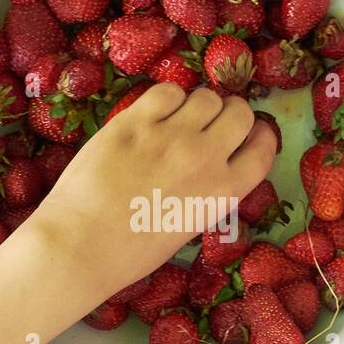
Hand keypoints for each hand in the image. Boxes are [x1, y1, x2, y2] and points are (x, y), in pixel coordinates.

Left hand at [32, 82, 276, 299]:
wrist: (80, 245)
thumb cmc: (131, 251)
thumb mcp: (187, 226)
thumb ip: (207, 192)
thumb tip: (210, 164)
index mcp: (223, 192)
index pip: (263, 147)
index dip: (259, 136)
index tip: (250, 134)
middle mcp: (205, 156)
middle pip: (239, 112)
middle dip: (230, 115)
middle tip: (210, 124)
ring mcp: (170, 135)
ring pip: (206, 96)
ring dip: (199, 105)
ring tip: (179, 119)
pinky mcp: (135, 120)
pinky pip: (167, 91)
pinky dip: (167, 99)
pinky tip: (154, 114)